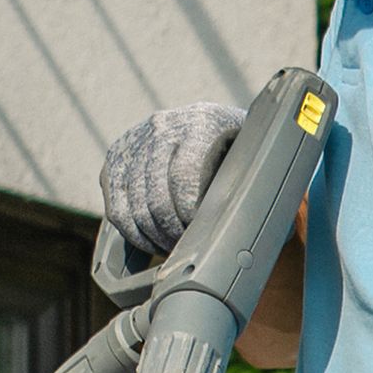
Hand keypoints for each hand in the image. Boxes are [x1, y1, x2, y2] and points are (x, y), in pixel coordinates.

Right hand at [96, 97, 246, 272]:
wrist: (218, 125)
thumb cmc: (244, 154)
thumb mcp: (256, 162)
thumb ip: (253, 188)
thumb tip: (242, 235)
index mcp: (201, 122)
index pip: (184, 177)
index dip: (189, 215)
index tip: (201, 235)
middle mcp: (163, 126)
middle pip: (155, 196)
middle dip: (171, 233)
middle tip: (187, 250)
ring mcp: (135, 139)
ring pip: (132, 205)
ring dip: (152, 237)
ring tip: (172, 249)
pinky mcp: (116, 156)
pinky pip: (115, 206)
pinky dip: (132, 232)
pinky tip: (152, 242)